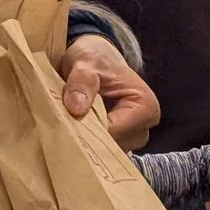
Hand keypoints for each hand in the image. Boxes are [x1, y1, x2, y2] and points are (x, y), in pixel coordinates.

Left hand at [61, 34, 159, 152]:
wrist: (97, 58)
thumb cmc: (96, 58)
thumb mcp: (86, 62)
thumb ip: (82, 81)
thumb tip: (76, 108)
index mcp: (145, 107)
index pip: (114, 132)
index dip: (88, 129)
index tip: (65, 123)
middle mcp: (145, 126)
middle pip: (112, 146)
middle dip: (87, 137)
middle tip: (63, 124)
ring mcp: (133, 136)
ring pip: (106, 151)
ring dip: (86, 140)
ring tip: (69, 124)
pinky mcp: (121, 140)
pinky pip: (103, 150)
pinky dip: (88, 142)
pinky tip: (75, 130)